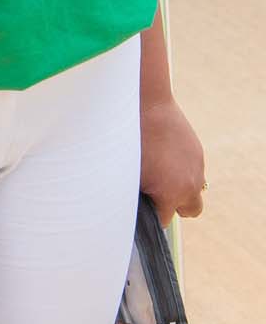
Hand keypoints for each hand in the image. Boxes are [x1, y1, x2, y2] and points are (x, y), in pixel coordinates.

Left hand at [140, 96, 204, 223]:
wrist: (146, 103)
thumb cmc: (129, 138)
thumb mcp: (126, 172)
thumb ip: (133, 194)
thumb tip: (129, 205)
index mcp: (171, 193)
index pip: (163, 220)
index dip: (149, 215)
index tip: (139, 206)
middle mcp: (190, 183)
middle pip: (189, 210)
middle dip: (173, 205)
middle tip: (154, 190)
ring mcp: (197, 166)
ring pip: (194, 189)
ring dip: (180, 185)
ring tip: (158, 169)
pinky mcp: (197, 151)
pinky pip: (193, 169)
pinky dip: (181, 167)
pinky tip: (163, 153)